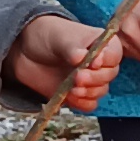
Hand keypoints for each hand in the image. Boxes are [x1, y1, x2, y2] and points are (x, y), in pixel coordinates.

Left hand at [7, 12, 121, 108]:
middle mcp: (100, 63)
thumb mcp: (60, 37)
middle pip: (109, 75)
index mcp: (102, 44)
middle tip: (78, 77)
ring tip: (72, 89)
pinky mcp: (79, 94)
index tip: (93, 63)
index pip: (114, 54)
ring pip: (100, 91)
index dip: (106, 60)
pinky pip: (88, 104)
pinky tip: (69, 96)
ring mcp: (90, 80)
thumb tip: (82, 57)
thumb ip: (73, 48)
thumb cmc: (47, 35)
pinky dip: (81, 103)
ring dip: (88, 92)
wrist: (25, 50)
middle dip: (95, 79)